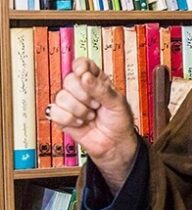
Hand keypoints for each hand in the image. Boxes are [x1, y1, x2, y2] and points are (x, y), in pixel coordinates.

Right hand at [49, 57, 137, 193]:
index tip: (85, 75)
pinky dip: (69, 119)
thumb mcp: (117, 103)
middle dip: (84, 95)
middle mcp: (81, 89)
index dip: (80, 67)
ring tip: (91, 115)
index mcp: (96, 81)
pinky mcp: (63, 117)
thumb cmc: (119, 122)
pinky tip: (80, 122)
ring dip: (79, 109)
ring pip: (61, 96)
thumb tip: (85, 76)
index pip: (81, 64)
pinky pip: (54, 111)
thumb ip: (101, 89)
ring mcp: (71, 103)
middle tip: (96, 104)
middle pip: (69, 80)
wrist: (115, 144)